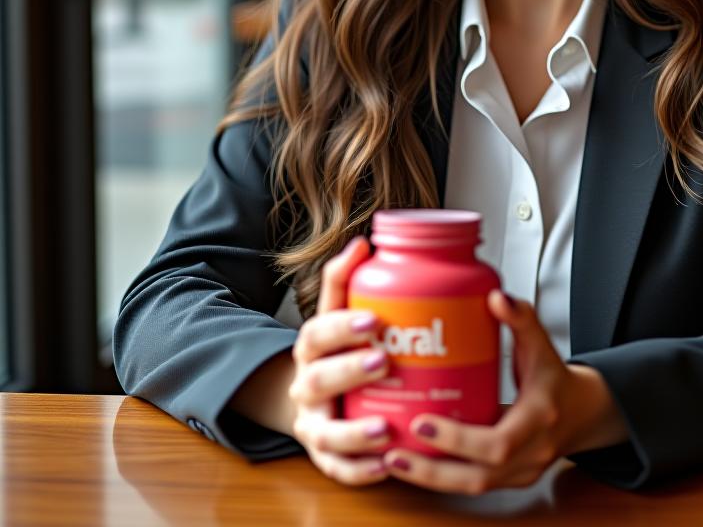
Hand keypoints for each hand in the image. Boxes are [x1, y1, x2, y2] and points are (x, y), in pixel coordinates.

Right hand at [288, 236, 392, 485]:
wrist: (312, 397)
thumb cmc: (338, 348)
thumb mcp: (338, 312)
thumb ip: (346, 279)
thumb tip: (364, 241)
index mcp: (311, 345)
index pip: (317, 332)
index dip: (342, 326)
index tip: (373, 320)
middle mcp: (306, 384)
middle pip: (319, 379)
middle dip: (350, 371)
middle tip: (384, 362)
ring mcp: (313, 422)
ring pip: (325, 432)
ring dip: (355, 432)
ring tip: (386, 430)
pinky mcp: (323, 456)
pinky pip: (337, 468)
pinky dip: (360, 470)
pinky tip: (385, 466)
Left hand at [379, 291, 627, 493]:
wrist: (582, 412)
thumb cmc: (554, 377)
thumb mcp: (542, 345)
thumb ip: (521, 318)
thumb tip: (495, 296)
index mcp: (539, 418)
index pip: (498, 442)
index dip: (458, 439)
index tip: (422, 423)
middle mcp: (531, 453)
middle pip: (479, 477)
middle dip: (433, 469)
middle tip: (395, 449)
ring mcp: (521, 472)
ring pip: (471, 487)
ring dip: (429, 480)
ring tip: (392, 460)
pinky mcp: (508, 481)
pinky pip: (471, 485)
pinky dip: (439, 479)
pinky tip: (411, 465)